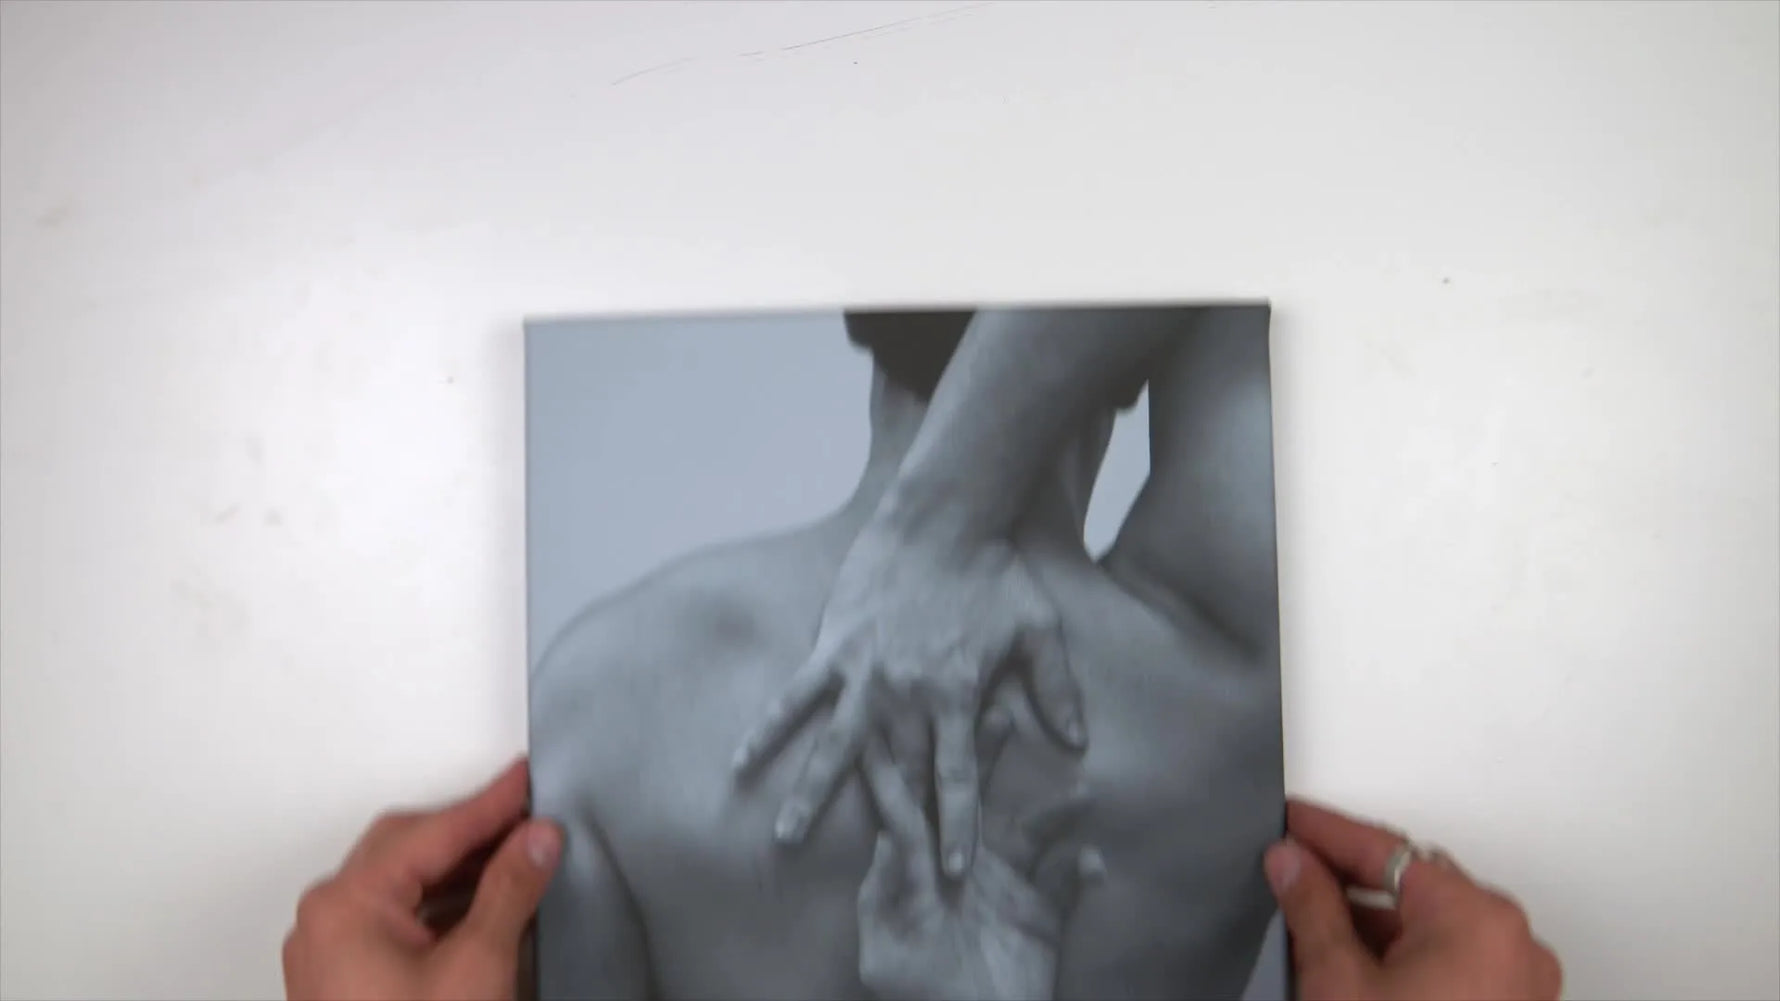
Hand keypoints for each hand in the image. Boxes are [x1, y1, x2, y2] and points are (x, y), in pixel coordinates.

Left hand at [283, 760, 562, 1000]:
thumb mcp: (477, 968)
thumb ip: (509, 891)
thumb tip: (536, 838)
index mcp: (347, 905)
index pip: (432, 832)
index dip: (490, 805)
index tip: (530, 779)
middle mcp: (326, 920)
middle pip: (408, 848)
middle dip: (471, 831)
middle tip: (530, 814)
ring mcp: (330, 952)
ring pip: (402, 884)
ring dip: (459, 869)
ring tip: (518, 857)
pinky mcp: (345, 981)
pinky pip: (396, 918)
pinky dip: (441, 905)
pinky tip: (484, 905)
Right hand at [733, 517, 1086, 877]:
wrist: (944, 517)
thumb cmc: (996, 571)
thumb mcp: (1040, 630)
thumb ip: (1057, 688)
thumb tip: (1077, 743)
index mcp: (958, 697)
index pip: (957, 778)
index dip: (955, 827)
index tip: (951, 872)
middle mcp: (908, 695)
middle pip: (897, 776)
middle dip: (887, 830)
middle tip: (869, 877)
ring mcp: (865, 674)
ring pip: (836, 748)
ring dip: (812, 795)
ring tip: (787, 838)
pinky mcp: (833, 648)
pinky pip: (795, 696)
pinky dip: (769, 728)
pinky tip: (743, 762)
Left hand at [855, 730, 1101, 1000]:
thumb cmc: (918, 996)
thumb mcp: (887, 952)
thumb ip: (886, 896)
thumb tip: (890, 837)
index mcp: (921, 872)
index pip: (911, 810)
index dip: (910, 767)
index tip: (909, 720)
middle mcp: (963, 866)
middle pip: (973, 799)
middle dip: (984, 756)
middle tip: (998, 711)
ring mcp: (1006, 889)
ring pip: (1032, 833)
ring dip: (1055, 811)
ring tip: (1081, 794)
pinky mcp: (1043, 916)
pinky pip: (1066, 883)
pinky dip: (1080, 872)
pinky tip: (1091, 864)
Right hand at [1266, 800, 1562, 1000]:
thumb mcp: (1338, 982)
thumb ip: (1312, 908)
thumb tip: (1293, 863)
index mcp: (1477, 918)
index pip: (1387, 850)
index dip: (1327, 833)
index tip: (1290, 822)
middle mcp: (1513, 944)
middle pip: (1415, 886)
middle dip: (1349, 882)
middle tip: (1290, 874)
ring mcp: (1521, 985)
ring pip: (1434, 930)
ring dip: (1375, 926)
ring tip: (1313, 933)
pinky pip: (1453, 965)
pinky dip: (1405, 961)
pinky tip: (1356, 973)